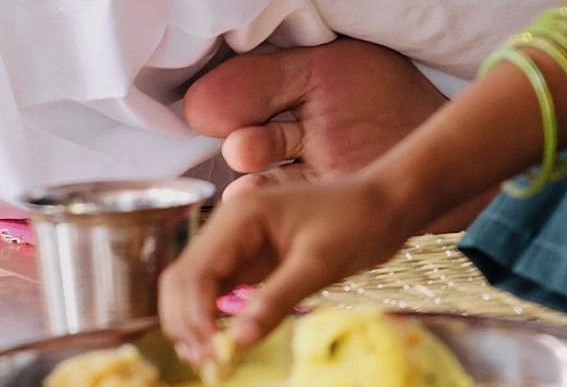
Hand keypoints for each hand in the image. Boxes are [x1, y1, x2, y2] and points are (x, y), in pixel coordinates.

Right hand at [161, 174, 423, 370]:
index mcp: (240, 216)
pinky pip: (217, 290)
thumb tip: (238, 341)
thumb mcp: (319, 264)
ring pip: (193, 287)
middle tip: (208, 363)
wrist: (384, 204)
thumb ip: (276, 299)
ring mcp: (236, 242)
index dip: (195, 317)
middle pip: (182, 279)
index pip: (195, 272)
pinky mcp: (249, 259)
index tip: (212, 355)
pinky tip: (225, 343)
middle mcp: (228, 225)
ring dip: (194, 322)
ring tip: (213, 359)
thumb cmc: (357, 223)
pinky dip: (213, 317)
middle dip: (186, 322)